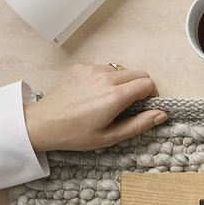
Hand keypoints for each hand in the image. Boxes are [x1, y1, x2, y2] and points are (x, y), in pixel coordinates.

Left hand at [23, 63, 166, 152]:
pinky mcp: (81, 68)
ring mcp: (91, 70)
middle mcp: (104, 78)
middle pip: (139, 73)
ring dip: (124, 82)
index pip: (147, 84)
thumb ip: (139, 124)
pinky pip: (104, 68)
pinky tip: (96, 94)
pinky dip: (107, 78)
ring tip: (112, 99)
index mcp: (114, 97)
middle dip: (142, 87)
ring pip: (122, 70)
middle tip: (133, 103)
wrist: (43, 123)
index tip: (147, 105)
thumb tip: (161, 115)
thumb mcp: (111, 136)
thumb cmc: (74, 133)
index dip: (152, 95)